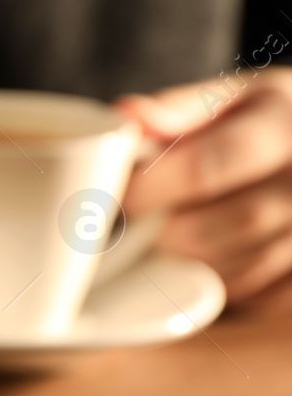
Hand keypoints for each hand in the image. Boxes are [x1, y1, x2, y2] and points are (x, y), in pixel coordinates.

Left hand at [119, 67, 291, 302]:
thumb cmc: (260, 121)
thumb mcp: (230, 98)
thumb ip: (177, 110)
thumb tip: (126, 119)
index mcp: (283, 125)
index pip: (209, 167)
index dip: (152, 188)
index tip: (120, 197)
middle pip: (232, 222)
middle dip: (174, 231)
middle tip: (147, 223)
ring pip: (244, 266)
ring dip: (196, 260)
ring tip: (179, 234)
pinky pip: (259, 296)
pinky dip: (225, 283)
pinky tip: (214, 255)